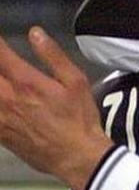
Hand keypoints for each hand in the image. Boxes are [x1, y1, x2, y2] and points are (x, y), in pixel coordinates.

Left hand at [0, 27, 113, 189]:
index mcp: (27, 82)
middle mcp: (7, 98)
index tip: (0, 41)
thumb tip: (36, 33)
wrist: (76, 155)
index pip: (1, 55)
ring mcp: (0, 118)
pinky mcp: (0, 133)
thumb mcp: (76, 80)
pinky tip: (3, 100)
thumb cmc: (79, 117)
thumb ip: (53, 55)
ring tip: (2, 80)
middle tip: (1, 62)